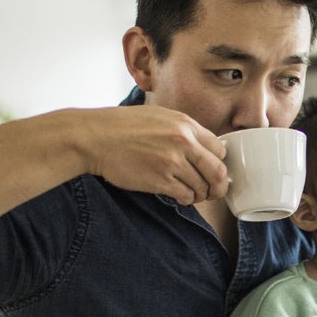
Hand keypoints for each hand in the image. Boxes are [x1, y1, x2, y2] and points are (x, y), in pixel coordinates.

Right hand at [85, 107, 229, 205]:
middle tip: (214, 192)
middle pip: (217, 172)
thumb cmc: (124, 126)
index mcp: (186, 125)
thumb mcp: (160, 116)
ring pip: (202, 187)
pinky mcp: (159, 180)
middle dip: (219, 186)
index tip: (214, 171)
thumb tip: (203, 148)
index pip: (220, 150)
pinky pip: (184, 195)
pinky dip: (186, 199)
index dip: (219, 163)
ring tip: (192, 194)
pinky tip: (180, 196)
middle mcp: (183, 143)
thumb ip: (183, 130)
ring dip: (200, 195)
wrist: (96, 137)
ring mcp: (172, 162)